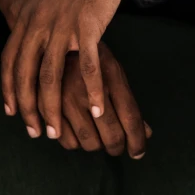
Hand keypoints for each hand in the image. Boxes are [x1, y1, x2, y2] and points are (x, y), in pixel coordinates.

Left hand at [1, 0, 132, 138]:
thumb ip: (40, 20)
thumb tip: (37, 42)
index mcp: (28, 16)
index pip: (10, 60)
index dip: (9, 89)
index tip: (12, 113)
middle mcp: (39, 23)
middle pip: (26, 75)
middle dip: (28, 108)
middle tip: (36, 132)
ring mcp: (62, 26)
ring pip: (51, 77)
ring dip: (53, 109)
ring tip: (58, 132)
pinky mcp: (88, 26)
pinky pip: (87, 67)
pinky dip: (92, 92)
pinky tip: (97, 110)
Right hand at [43, 42, 152, 157]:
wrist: (55, 42)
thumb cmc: (92, 59)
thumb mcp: (114, 73)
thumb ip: (129, 103)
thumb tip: (146, 133)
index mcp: (110, 77)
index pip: (130, 118)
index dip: (138, 141)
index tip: (138, 153)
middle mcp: (89, 90)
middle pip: (111, 135)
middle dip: (118, 147)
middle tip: (117, 146)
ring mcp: (67, 100)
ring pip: (89, 143)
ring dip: (98, 145)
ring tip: (97, 135)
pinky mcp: (47, 107)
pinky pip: (68, 142)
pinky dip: (76, 143)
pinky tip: (78, 131)